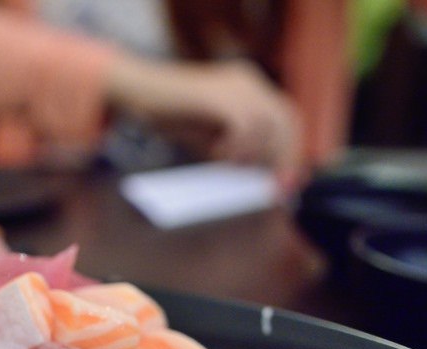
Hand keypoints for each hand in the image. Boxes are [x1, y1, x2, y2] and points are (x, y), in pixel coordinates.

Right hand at [108, 58, 303, 192]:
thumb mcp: (208, 133)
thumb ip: (234, 146)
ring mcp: (236, 85)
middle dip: (283, 158)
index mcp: (248, 84)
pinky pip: (246, 127)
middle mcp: (248, 80)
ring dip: (252, 154)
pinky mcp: (220, 95)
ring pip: (268, 126)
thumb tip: (258, 173)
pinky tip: (216, 154)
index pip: (285, 117)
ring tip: (223, 162)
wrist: (135, 91)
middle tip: (274, 189)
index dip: (291, 150)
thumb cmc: (167, 113)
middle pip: (286, 121)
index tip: (288, 181)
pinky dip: (236, 148)